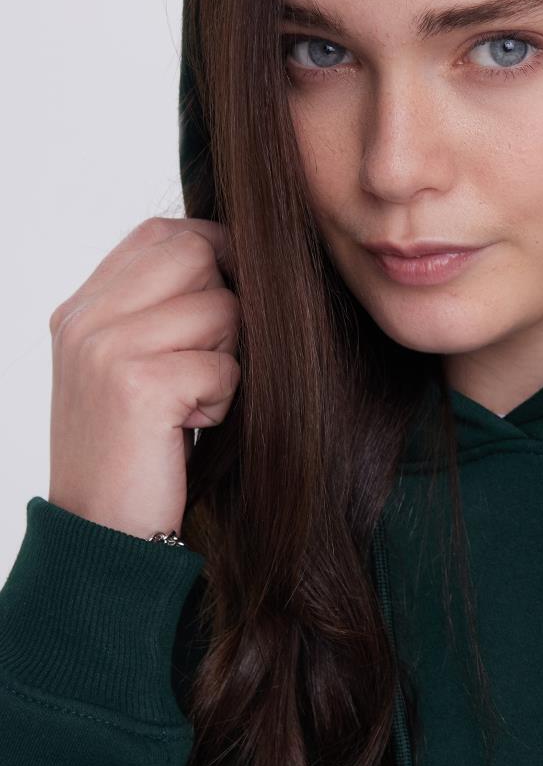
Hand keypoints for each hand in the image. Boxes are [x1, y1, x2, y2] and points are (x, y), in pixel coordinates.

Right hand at [48, 216, 241, 542]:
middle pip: (198, 256)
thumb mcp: (131, 368)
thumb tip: (237, 257)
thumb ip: (161, 311)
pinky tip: (190, 428)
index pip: (162, 233)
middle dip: (227, 308)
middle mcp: (86, 319)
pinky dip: (224, 401)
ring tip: (194, 403)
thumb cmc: (135, 454)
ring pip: (221, 310)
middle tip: (210, 364)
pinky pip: (224, 366)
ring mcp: (106, 348)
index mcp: (82, 308)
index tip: (230, 303)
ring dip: (227, 361)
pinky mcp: (138, 385)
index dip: (214, 255)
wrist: (101, 531)